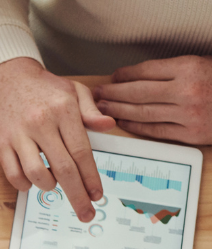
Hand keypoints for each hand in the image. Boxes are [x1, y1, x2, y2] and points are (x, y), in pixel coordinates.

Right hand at [0, 57, 114, 221]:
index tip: (97, 195)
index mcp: (63, 110)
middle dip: (76, 194)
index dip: (91, 177)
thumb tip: (108, 126)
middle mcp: (41, 123)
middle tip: (85, 212)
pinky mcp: (1, 144)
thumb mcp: (74, 90)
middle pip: (63, 168)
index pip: (81, 151)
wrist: (9, 78)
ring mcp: (19, 135)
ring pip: (37, 174)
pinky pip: (13, 174)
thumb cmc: (44, 88)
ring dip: (48, 186)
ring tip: (53, 184)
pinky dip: (25, 185)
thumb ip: (91, 110)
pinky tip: (31, 181)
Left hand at [94, 56, 211, 143]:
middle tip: (97, 94)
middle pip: (139, 93)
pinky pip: (154, 131)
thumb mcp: (202, 65)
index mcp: (190, 68)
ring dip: (119, 111)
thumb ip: (174, 71)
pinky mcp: (189, 134)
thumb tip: (139, 77)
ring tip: (103, 109)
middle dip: (114, 93)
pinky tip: (123, 123)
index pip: (147, 71)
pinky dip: (135, 127)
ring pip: (143, 113)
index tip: (112, 78)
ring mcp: (186, 114)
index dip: (126, 75)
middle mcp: (186, 91)